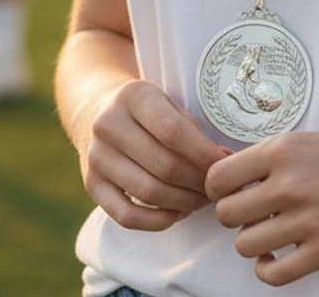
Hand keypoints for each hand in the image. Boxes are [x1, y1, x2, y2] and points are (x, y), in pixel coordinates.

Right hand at [80, 79, 231, 231]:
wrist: (96, 112)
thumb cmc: (146, 111)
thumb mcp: (168, 103)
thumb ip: (194, 131)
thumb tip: (227, 161)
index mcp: (133, 96)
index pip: (173, 131)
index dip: (204, 155)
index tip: (226, 166)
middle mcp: (109, 124)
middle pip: (164, 165)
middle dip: (198, 182)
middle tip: (217, 188)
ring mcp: (96, 156)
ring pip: (148, 192)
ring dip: (184, 203)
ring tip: (201, 200)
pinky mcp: (91, 184)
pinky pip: (127, 216)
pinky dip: (158, 221)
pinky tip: (177, 213)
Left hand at [206, 124, 318, 285]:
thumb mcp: (310, 138)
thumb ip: (273, 158)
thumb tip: (236, 178)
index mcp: (282, 149)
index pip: (219, 178)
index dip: (217, 189)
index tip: (226, 193)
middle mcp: (290, 183)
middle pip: (227, 215)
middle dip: (234, 217)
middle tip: (250, 214)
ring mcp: (308, 219)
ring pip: (245, 246)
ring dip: (252, 242)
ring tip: (268, 233)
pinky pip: (275, 274)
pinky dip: (268, 270)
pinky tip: (277, 258)